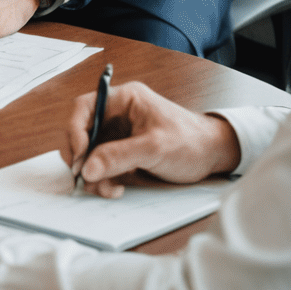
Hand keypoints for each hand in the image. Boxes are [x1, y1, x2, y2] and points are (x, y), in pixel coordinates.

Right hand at [61, 81, 242, 197]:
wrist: (214, 157)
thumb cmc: (190, 142)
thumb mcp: (154, 148)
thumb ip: (118, 157)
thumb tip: (87, 169)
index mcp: (124, 100)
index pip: (85, 107)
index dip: (75, 130)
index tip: (79, 156)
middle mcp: (118, 114)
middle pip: (84, 132)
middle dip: (83, 157)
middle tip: (84, 178)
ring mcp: (121, 134)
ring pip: (92, 152)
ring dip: (94, 173)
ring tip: (106, 189)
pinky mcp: (125, 153)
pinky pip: (104, 165)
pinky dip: (104, 179)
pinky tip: (116, 189)